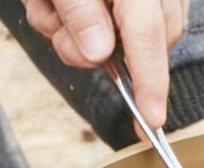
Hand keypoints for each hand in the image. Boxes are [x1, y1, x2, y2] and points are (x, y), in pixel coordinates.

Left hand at [23, 0, 187, 127]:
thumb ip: (78, 9)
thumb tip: (101, 55)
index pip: (146, 32)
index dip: (150, 80)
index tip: (152, 119)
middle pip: (144, 42)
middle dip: (95, 49)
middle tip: (52, 22)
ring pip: (132, 40)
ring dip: (83, 34)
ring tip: (51, 3)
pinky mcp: (147, 1)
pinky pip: (129, 29)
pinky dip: (89, 23)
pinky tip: (65, 3)